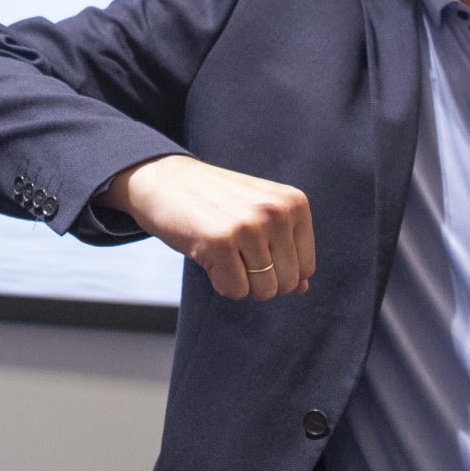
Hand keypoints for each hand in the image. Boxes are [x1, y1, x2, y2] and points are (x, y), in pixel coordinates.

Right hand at [107, 155, 313, 300]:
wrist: (163, 179)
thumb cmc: (213, 201)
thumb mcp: (258, 215)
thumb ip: (285, 249)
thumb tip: (303, 289)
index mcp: (294, 203)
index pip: (306, 268)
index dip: (277, 270)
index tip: (252, 248)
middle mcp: (277, 212)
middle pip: (287, 283)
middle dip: (259, 280)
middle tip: (234, 252)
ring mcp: (249, 226)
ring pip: (263, 290)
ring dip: (239, 282)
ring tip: (221, 251)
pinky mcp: (220, 242)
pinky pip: (235, 291)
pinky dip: (220, 283)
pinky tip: (207, 255)